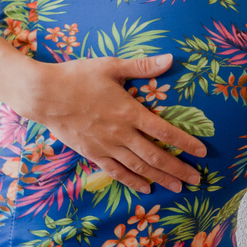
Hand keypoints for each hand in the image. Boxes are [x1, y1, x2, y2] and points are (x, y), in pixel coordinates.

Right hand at [20, 53, 205, 194]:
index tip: (202, 152)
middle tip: (196, 180)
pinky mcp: (92, 153)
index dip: (185, 142)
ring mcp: (106, 146)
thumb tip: (170, 59)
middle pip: (156, 155)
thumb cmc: (77, 76)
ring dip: (160, 178)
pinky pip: (116, 171)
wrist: (43, 95)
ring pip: (139, 167)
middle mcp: (121, 133)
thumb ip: (142, 66)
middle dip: (179, 168)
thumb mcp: (111, 66)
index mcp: (129, 111)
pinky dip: (132, 181)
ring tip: (178, 187)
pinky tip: (145, 187)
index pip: (165, 131)